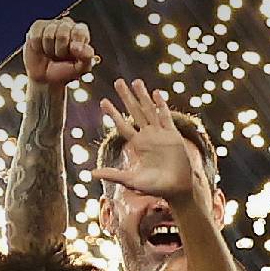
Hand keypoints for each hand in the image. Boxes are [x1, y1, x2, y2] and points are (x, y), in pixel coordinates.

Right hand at [24, 18, 95, 87]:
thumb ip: (87, 56)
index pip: (80, 31)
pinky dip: (38, 47)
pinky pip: (36, 35)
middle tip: (60, 56)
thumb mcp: (82, 68)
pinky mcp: (37, 27)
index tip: (73, 54)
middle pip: (63, 32)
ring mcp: (52, 24)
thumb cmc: (66, 71)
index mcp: (81, 33)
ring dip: (49, 50)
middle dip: (61, 50)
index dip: (75, 45)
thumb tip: (76, 46)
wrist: (47, 78)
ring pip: (49, 34)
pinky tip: (41, 50)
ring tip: (51, 54)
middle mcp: (67, 25)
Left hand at [91, 79, 195, 200]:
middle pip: (135, 112)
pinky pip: (166, 117)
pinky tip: (156, 94)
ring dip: (143, 96)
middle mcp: (148, 137)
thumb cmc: (156, 187)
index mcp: (138, 145)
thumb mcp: (133, 181)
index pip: (122, 126)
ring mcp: (161, 135)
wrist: (178, 189)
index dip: (113, 114)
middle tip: (118, 82)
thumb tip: (91, 174)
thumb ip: (114, 175)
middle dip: (127, 97)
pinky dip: (161, 105)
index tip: (103, 101)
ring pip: (150, 110)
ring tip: (136, 81)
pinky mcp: (174, 136)